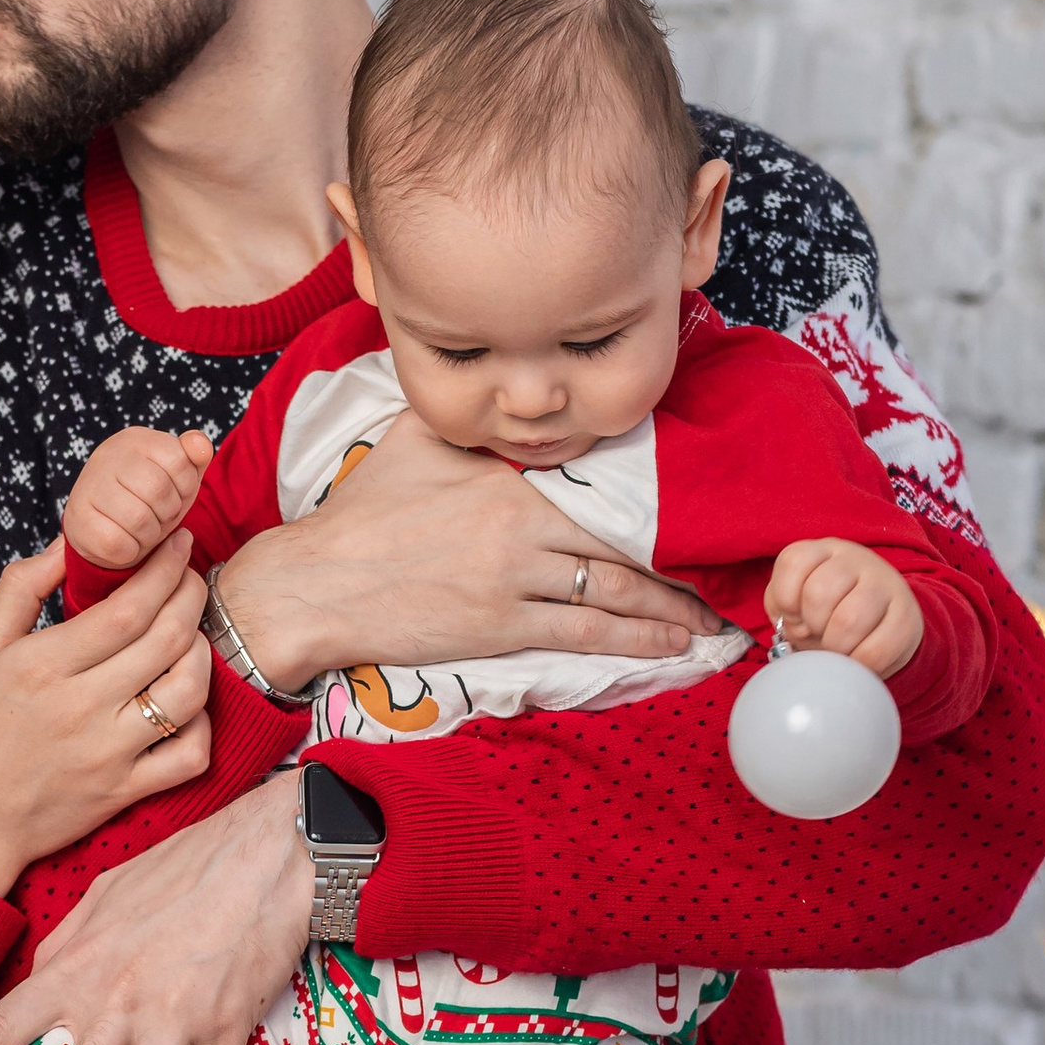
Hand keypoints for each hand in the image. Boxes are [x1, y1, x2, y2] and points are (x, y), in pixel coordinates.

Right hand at [0, 538, 211, 894]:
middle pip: (166, 639)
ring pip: (187, 692)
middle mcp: (80, 707)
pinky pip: (188, 755)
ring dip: (201, 654)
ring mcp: (107, 754)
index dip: (165, 569)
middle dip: (192, 596)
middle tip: (192, 577)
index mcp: (41, 666)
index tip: (179, 544)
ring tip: (189, 636)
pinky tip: (186, 703)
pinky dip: (201, 724)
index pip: (128, 607)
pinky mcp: (123, 792)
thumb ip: (21, 590)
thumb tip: (67, 544)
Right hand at [63, 424, 214, 571]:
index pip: (179, 461)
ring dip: (150, 534)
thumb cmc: (149, 499)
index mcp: (136, 439)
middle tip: (159, 516)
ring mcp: (88, 486)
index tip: (175, 493)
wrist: (105, 528)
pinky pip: (117, 543)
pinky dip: (130, 551)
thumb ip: (194, 457)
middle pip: (158, 490)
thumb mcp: (178, 476)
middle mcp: (108, 455)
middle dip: (168, 513)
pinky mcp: (78, 519)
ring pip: (138, 519)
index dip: (185, 487)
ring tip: (144, 530)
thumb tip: (201, 445)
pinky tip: (125, 542)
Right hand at [213, 412, 716, 681]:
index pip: (602, 478)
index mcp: (507, 472)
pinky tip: (675, 644)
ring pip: (617, 586)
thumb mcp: (414, 441)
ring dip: (673, 603)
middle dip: (682, 553)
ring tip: (714, 614)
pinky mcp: (503, 626)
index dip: (656, 493)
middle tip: (729, 563)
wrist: (316, 583)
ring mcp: (516, 576)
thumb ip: (472, 426)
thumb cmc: (360, 513)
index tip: (697, 498)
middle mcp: (522, 520)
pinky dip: (639, 637)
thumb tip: (502, 401)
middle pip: (624, 535)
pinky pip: (588, 631)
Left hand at [766, 536, 923, 678]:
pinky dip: (857, 664)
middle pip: (819, 593)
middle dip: (811, 626)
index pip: (793, 562)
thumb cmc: (830, 613)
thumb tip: (798, 629)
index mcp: (823, 551)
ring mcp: (885, 584)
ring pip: (848, 620)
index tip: (794, 616)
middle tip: (819, 633)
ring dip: (835, 646)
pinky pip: (875, 651)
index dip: (785, 600)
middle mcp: (856, 559)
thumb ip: (785, 611)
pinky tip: (856, 659)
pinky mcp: (907, 617)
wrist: (883, 623)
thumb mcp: (798, 604)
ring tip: (838, 647)